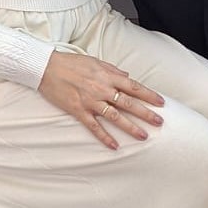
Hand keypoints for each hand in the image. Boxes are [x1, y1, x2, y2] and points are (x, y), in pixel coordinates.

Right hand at [38, 51, 164, 149]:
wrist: (46, 67)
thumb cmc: (71, 63)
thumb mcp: (95, 61)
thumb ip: (113, 70)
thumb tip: (127, 76)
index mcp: (107, 76)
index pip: (134, 87)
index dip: (149, 95)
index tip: (161, 102)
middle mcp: (102, 89)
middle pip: (129, 103)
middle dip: (146, 113)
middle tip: (159, 122)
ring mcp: (90, 101)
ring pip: (115, 116)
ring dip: (130, 127)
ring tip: (143, 136)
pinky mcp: (78, 110)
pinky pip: (94, 126)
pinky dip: (104, 137)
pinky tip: (114, 146)